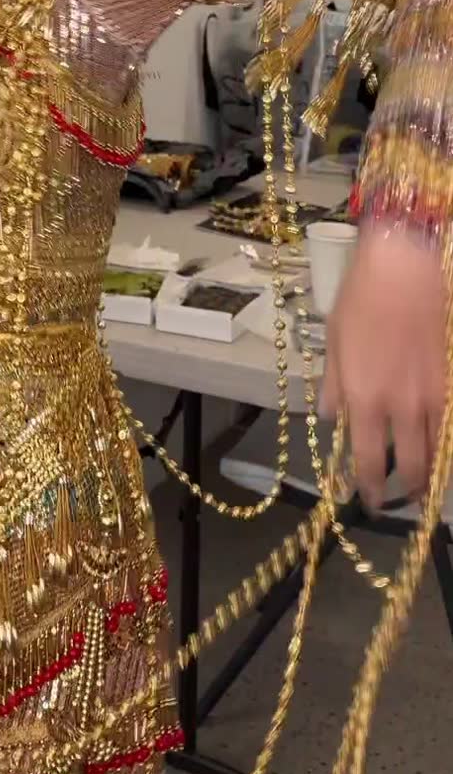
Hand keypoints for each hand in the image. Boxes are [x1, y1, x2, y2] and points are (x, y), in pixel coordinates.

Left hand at [321, 225, 449, 508]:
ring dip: (429, 473)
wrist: (403, 271)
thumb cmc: (360, 301)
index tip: (368, 501)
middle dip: (405, 492)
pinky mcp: (449, 382)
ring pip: (436, 450)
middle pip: (410, 465)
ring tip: (422, 485)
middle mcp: (400, 405)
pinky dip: (442, 441)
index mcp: (364, 398)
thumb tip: (332, 419)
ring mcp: (430, 395)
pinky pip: (448, 425)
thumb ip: (334, 386)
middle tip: (399, 502)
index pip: (368, 460)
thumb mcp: (333, 343)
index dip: (370, 487)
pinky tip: (436, 445)